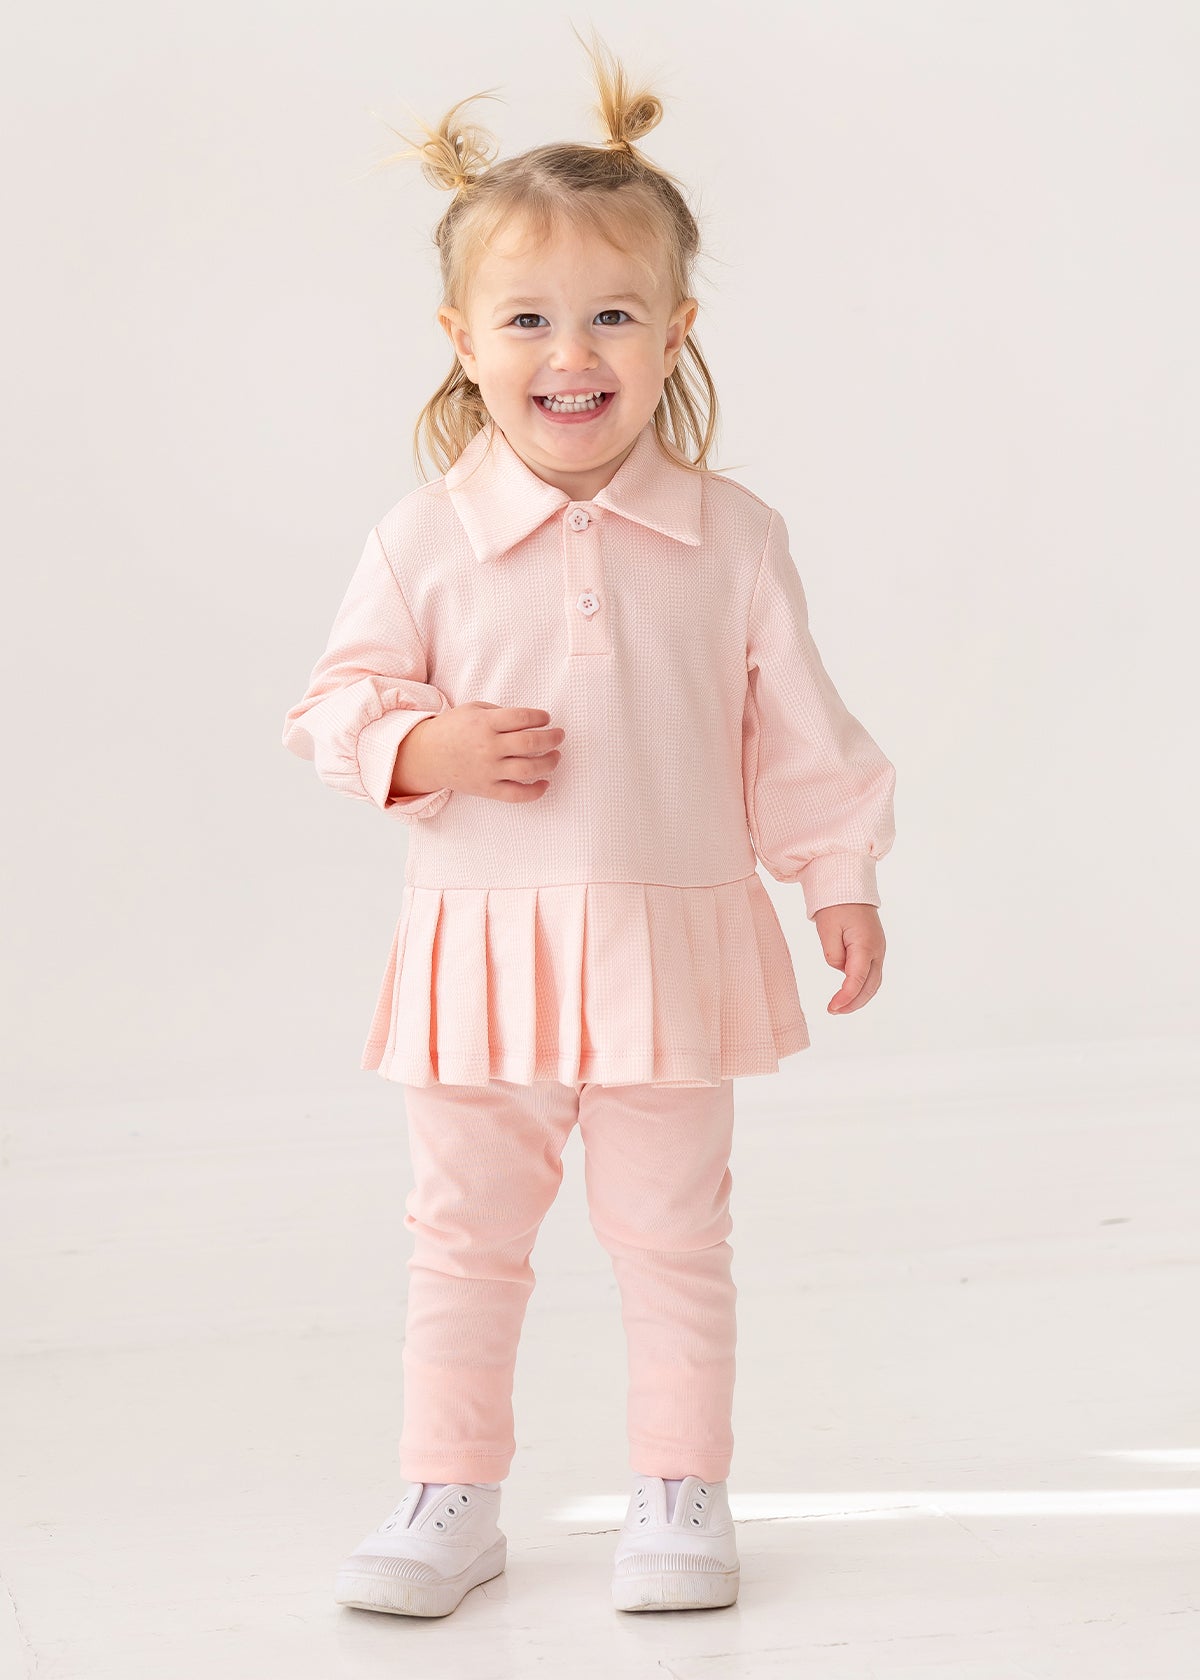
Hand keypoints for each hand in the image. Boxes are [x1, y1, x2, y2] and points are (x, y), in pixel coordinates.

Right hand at [392, 703, 565, 803]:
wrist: (428, 755)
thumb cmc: (453, 729)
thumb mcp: (474, 709)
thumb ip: (501, 713)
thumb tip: (532, 721)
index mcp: (485, 723)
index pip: (523, 718)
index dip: (540, 717)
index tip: (546, 718)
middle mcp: (488, 747)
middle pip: (530, 743)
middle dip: (552, 738)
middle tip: (560, 735)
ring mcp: (488, 770)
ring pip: (529, 769)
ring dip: (549, 762)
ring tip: (556, 756)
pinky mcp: (487, 789)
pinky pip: (517, 795)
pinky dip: (535, 791)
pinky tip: (545, 783)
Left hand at [813, 903, 885, 1015]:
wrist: (849, 887)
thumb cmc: (836, 905)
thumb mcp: (827, 928)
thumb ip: (832, 953)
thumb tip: (840, 969)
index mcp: (866, 944)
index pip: (857, 979)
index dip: (845, 997)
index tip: (832, 1008)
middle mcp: (877, 950)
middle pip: (870, 986)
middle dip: (853, 1003)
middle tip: (833, 1011)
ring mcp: (878, 950)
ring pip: (873, 982)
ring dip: (858, 997)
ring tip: (838, 1007)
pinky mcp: (874, 949)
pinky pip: (871, 974)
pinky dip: (861, 987)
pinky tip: (847, 993)